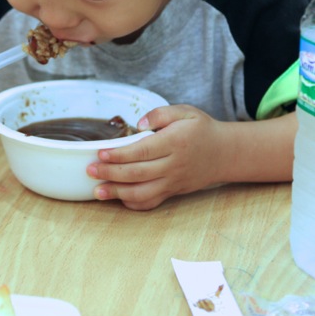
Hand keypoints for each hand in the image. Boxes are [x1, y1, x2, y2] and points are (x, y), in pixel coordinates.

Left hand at [86, 105, 227, 210]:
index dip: (119, 154)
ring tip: (97, 191)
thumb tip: (139, 123)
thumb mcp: (186, 111)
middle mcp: (174, 165)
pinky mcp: (173, 192)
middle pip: (138, 174)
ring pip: (142, 193)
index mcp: (175, 142)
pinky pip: (152, 202)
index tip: (100, 153)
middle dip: (111, 173)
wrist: (224, 153)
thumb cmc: (201, 129)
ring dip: (117, 193)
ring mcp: (173, 182)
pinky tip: (118, 198)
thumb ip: (161, 113)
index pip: (142, 151)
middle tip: (90, 171)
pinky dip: (133, 204)